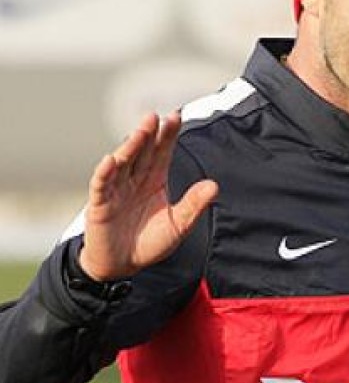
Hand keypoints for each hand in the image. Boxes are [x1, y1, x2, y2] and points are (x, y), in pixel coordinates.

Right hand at [78, 111, 218, 281]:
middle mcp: (135, 179)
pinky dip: (105, 172)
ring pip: (123, 162)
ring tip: (140, 131)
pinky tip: (111, 160)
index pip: (162, 151)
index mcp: (155, 179)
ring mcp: (116, 189)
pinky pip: (101, 185)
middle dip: (149, 133)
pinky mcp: (100, 204)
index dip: (168, 135)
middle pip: (142, 151)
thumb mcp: (178, 224)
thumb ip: (194, 205)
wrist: (123, 265)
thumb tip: (214, 186)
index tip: (176, 116)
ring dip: (130, 146)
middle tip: (155, 116)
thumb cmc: (150, 242)